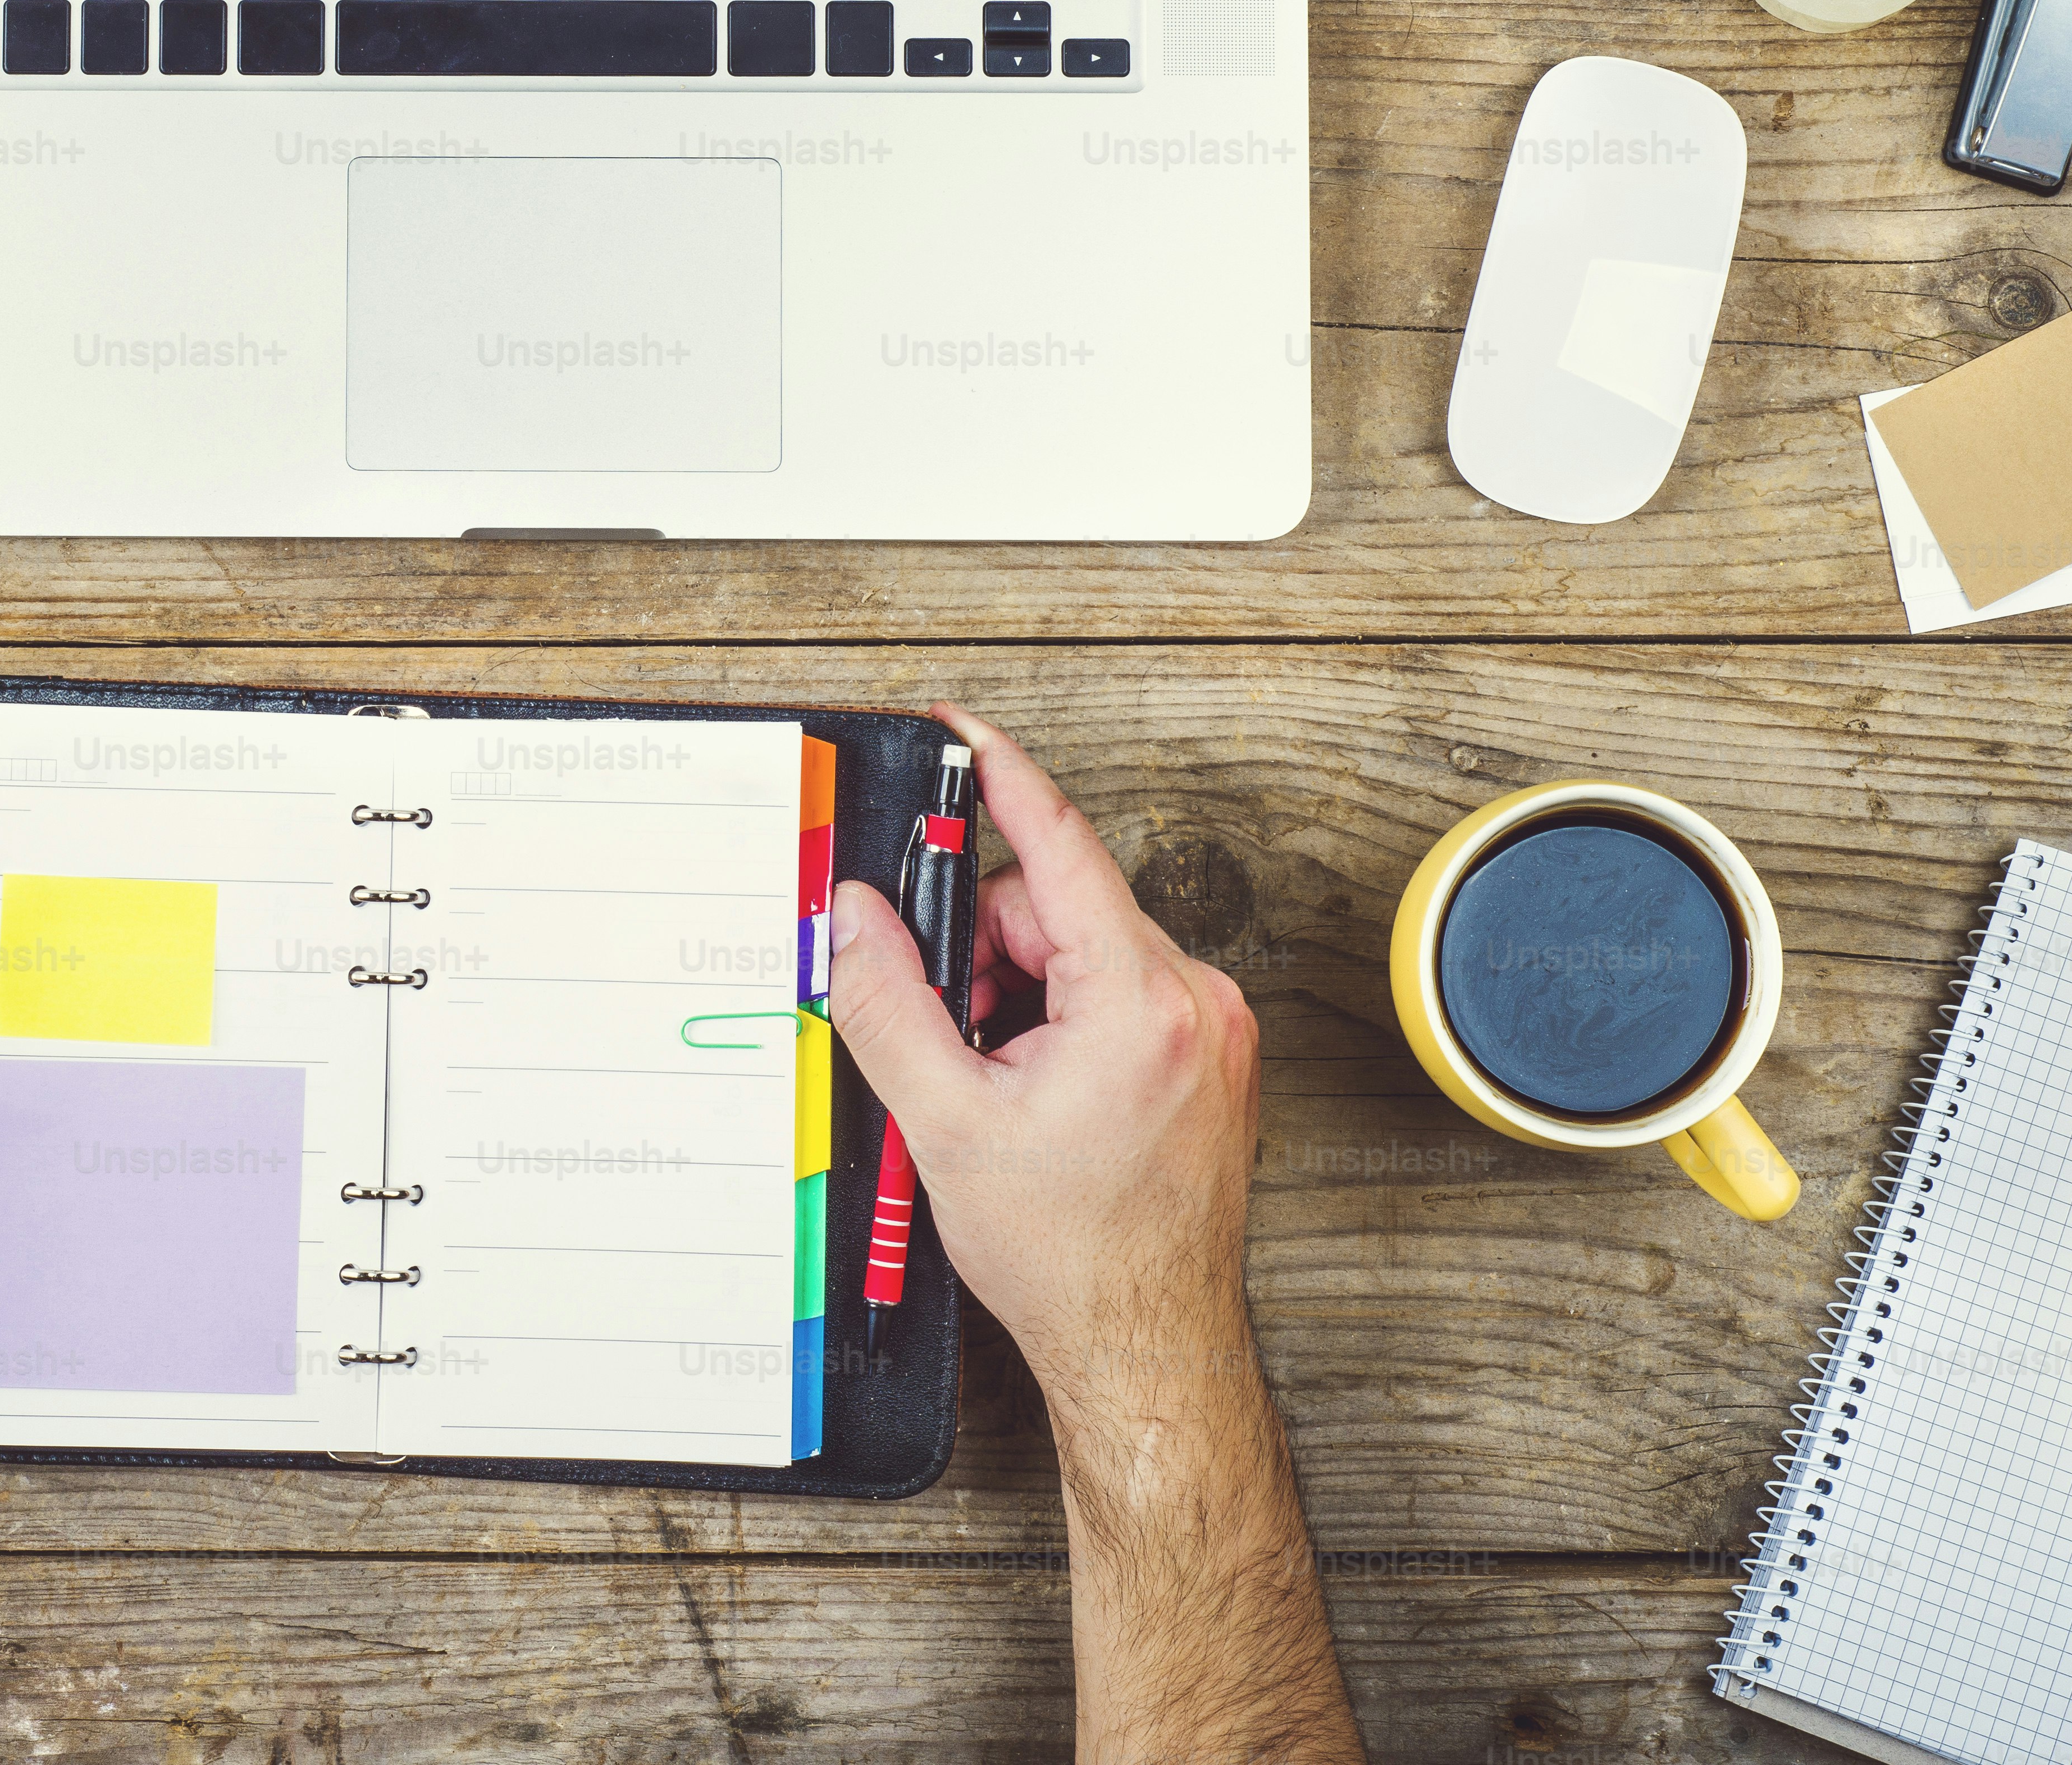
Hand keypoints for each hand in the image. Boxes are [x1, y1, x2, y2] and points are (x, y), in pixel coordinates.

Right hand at [827, 704, 1262, 1445]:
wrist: (1145, 1343)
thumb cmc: (1072, 1257)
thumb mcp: (946, 1122)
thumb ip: (889, 1001)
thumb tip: (858, 915)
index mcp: (1140, 1002)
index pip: (1058, 844)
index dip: (1000, 774)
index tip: (961, 727)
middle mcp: (1196, 1000)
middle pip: (1056, 907)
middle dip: (987, 956)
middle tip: (957, 1040)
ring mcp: (1213, 1028)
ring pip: (1082, 950)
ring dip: (1022, 994)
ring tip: (1003, 1085)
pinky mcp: (1211, 1055)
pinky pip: (1116, 990)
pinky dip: (1060, 1018)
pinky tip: (1040, 1091)